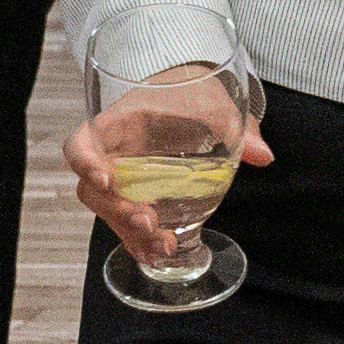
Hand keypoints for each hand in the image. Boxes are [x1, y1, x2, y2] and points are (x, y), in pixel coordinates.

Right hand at [61, 62, 264, 264]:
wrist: (191, 90)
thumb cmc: (193, 90)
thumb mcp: (217, 102)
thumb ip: (240, 128)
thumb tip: (262, 154)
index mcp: (122, 122)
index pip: (82, 141)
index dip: (84, 161)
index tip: (104, 179)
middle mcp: (115, 153)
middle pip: (93, 189)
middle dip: (117, 211)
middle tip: (148, 221)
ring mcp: (125, 178)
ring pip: (110, 212)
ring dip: (130, 232)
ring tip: (164, 244)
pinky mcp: (139, 196)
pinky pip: (128, 224)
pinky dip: (140, 242)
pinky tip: (160, 253)